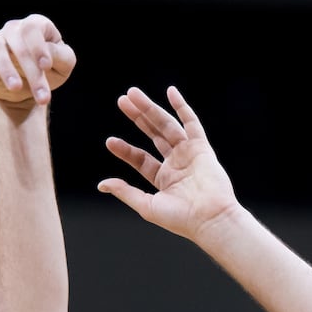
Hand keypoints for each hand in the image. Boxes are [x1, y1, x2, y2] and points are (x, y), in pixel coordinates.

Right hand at [0, 13, 75, 107]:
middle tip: (42, 97)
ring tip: (15, 88)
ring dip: (6, 69)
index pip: (33, 29)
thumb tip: (48, 54)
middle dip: (31, 71)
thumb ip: (62, 56)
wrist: (30, 88)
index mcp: (36, 26)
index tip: (45, 66)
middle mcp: (14, 29)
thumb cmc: (50, 70)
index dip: (38, 46)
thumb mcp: (64, 65)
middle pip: (17, 43)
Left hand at [98, 86, 240, 241]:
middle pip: (153, 134)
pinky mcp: (202, 148)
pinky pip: (191, 123)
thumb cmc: (181, 219)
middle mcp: (176, 163)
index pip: (140, 159)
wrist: (210, 219)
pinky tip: (170, 92)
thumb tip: (102, 184)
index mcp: (163, 179)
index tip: (110, 142)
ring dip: (150, 108)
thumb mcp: (146, 206)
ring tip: (133, 94)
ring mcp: (189, 154)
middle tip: (122, 100)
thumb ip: (125, 192)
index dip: (125, 149)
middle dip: (137, 117)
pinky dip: (182, 107)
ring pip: (166, 125)